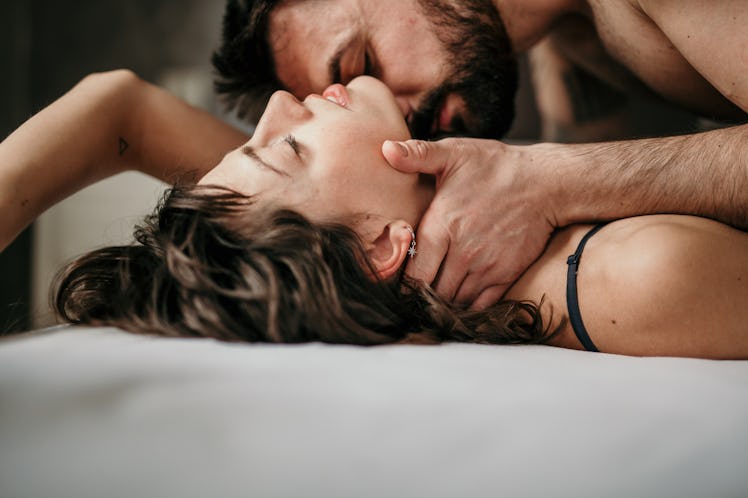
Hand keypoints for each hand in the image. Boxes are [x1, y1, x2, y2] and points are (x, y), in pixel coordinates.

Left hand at [383, 137, 556, 308]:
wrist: (546, 183)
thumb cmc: (496, 167)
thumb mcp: (454, 153)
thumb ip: (417, 155)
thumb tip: (385, 149)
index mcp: (441, 227)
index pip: (413, 273)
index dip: (403, 283)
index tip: (398, 283)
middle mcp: (462, 252)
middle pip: (431, 292)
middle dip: (420, 296)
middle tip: (413, 294)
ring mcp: (485, 267)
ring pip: (454, 301)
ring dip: (442, 301)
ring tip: (434, 296)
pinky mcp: (505, 275)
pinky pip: (479, 305)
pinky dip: (467, 306)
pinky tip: (460, 297)